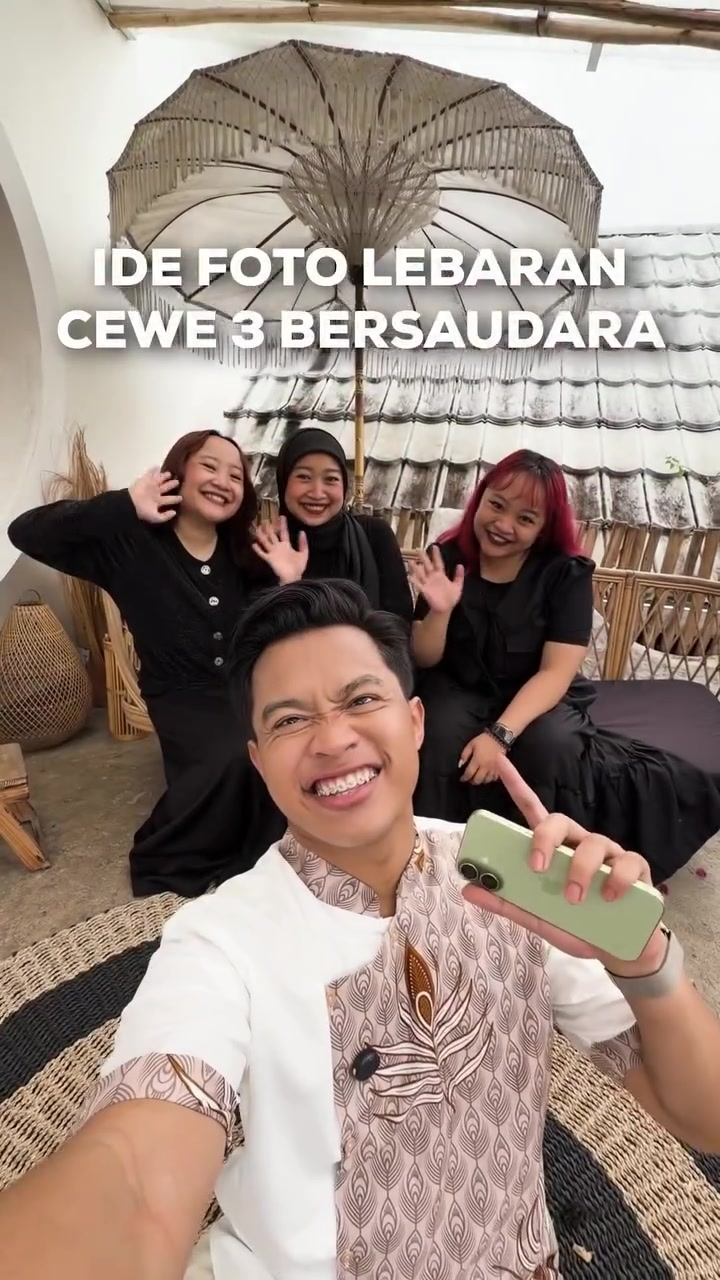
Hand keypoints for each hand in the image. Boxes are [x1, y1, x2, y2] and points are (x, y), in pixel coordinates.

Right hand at [128, 468, 180, 522]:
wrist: (131, 503)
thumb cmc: (143, 510)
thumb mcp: (155, 517)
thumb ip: (165, 516)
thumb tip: (174, 512)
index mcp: (157, 501)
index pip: (168, 499)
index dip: (175, 499)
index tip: (181, 498)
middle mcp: (155, 493)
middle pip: (165, 487)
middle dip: (171, 484)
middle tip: (177, 481)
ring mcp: (150, 485)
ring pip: (159, 480)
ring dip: (164, 476)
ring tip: (169, 473)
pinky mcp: (145, 480)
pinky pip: (149, 473)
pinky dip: (153, 470)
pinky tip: (156, 466)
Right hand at [253, 516, 308, 583]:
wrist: (293, 577)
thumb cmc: (298, 567)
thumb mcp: (304, 553)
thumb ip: (303, 543)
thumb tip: (302, 531)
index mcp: (286, 545)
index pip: (284, 532)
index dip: (283, 524)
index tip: (282, 516)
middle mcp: (278, 547)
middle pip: (272, 535)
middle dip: (268, 528)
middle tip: (264, 519)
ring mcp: (273, 553)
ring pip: (265, 542)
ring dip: (261, 535)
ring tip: (256, 527)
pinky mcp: (270, 559)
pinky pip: (262, 553)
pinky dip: (258, 549)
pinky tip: (253, 544)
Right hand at [410, 546, 463, 614]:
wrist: (446, 608)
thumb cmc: (451, 597)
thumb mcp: (458, 586)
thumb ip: (459, 576)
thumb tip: (460, 565)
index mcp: (440, 575)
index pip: (438, 562)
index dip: (436, 555)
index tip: (434, 546)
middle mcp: (432, 577)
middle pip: (427, 565)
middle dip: (423, 558)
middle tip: (418, 549)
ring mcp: (427, 583)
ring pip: (420, 573)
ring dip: (415, 568)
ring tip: (410, 561)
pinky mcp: (424, 590)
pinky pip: (418, 584)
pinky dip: (413, 581)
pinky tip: (409, 576)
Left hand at [459, 732, 505, 783]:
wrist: (499, 738)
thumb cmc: (484, 740)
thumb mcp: (471, 744)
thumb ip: (465, 755)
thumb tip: (460, 764)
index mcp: (477, 760)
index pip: (469, 773)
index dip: (464, 778)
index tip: (462, 779)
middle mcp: (485, 766)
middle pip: (478, 780)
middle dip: (472, 781)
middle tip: (470, 779)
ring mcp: (493, 768)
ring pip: (486, 780)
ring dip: (481, 781)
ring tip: (478, 778)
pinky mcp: (500, 768)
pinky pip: (494, 778)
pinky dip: (490, 779)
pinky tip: (487, 776)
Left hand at [462, 754, 665, 973]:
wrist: (618, 952)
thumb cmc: (575, 926)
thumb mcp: (537, 917)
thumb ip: (506, 902)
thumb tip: (468, 888)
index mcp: (555, 850)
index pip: (534, 809)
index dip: (517, 784)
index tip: (500, 762)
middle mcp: (580, 844)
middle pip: (561, 820)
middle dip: (546, 838)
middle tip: (537, 868)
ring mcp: (609, 854)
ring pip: (594, 842)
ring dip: (580, 870)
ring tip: (574, 899)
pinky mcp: (636, 868)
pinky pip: (627, 862)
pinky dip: (617, 880)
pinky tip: (610, 897)